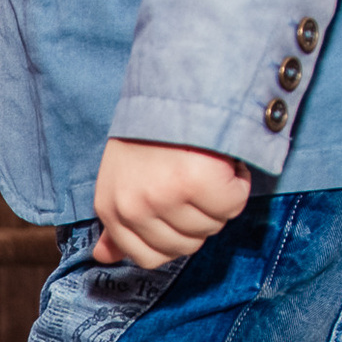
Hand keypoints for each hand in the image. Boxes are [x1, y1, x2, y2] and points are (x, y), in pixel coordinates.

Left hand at [90, 139, 251, 268]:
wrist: (174, 84)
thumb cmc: (150, 132)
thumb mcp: (118, 178)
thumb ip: (116, 223)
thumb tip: (104, 257)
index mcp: (111, 208)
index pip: (147, 257)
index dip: (173, 237)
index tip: (180, 212)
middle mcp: (133, 208)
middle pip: (184, 246)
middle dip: (198, 218)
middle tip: (195, 184)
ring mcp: (164, 197)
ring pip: (211, 226)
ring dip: (219, 200)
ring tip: (206, 167)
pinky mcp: (196, 183)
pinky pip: (231, 205)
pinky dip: (237, 184)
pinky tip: (223, 164)